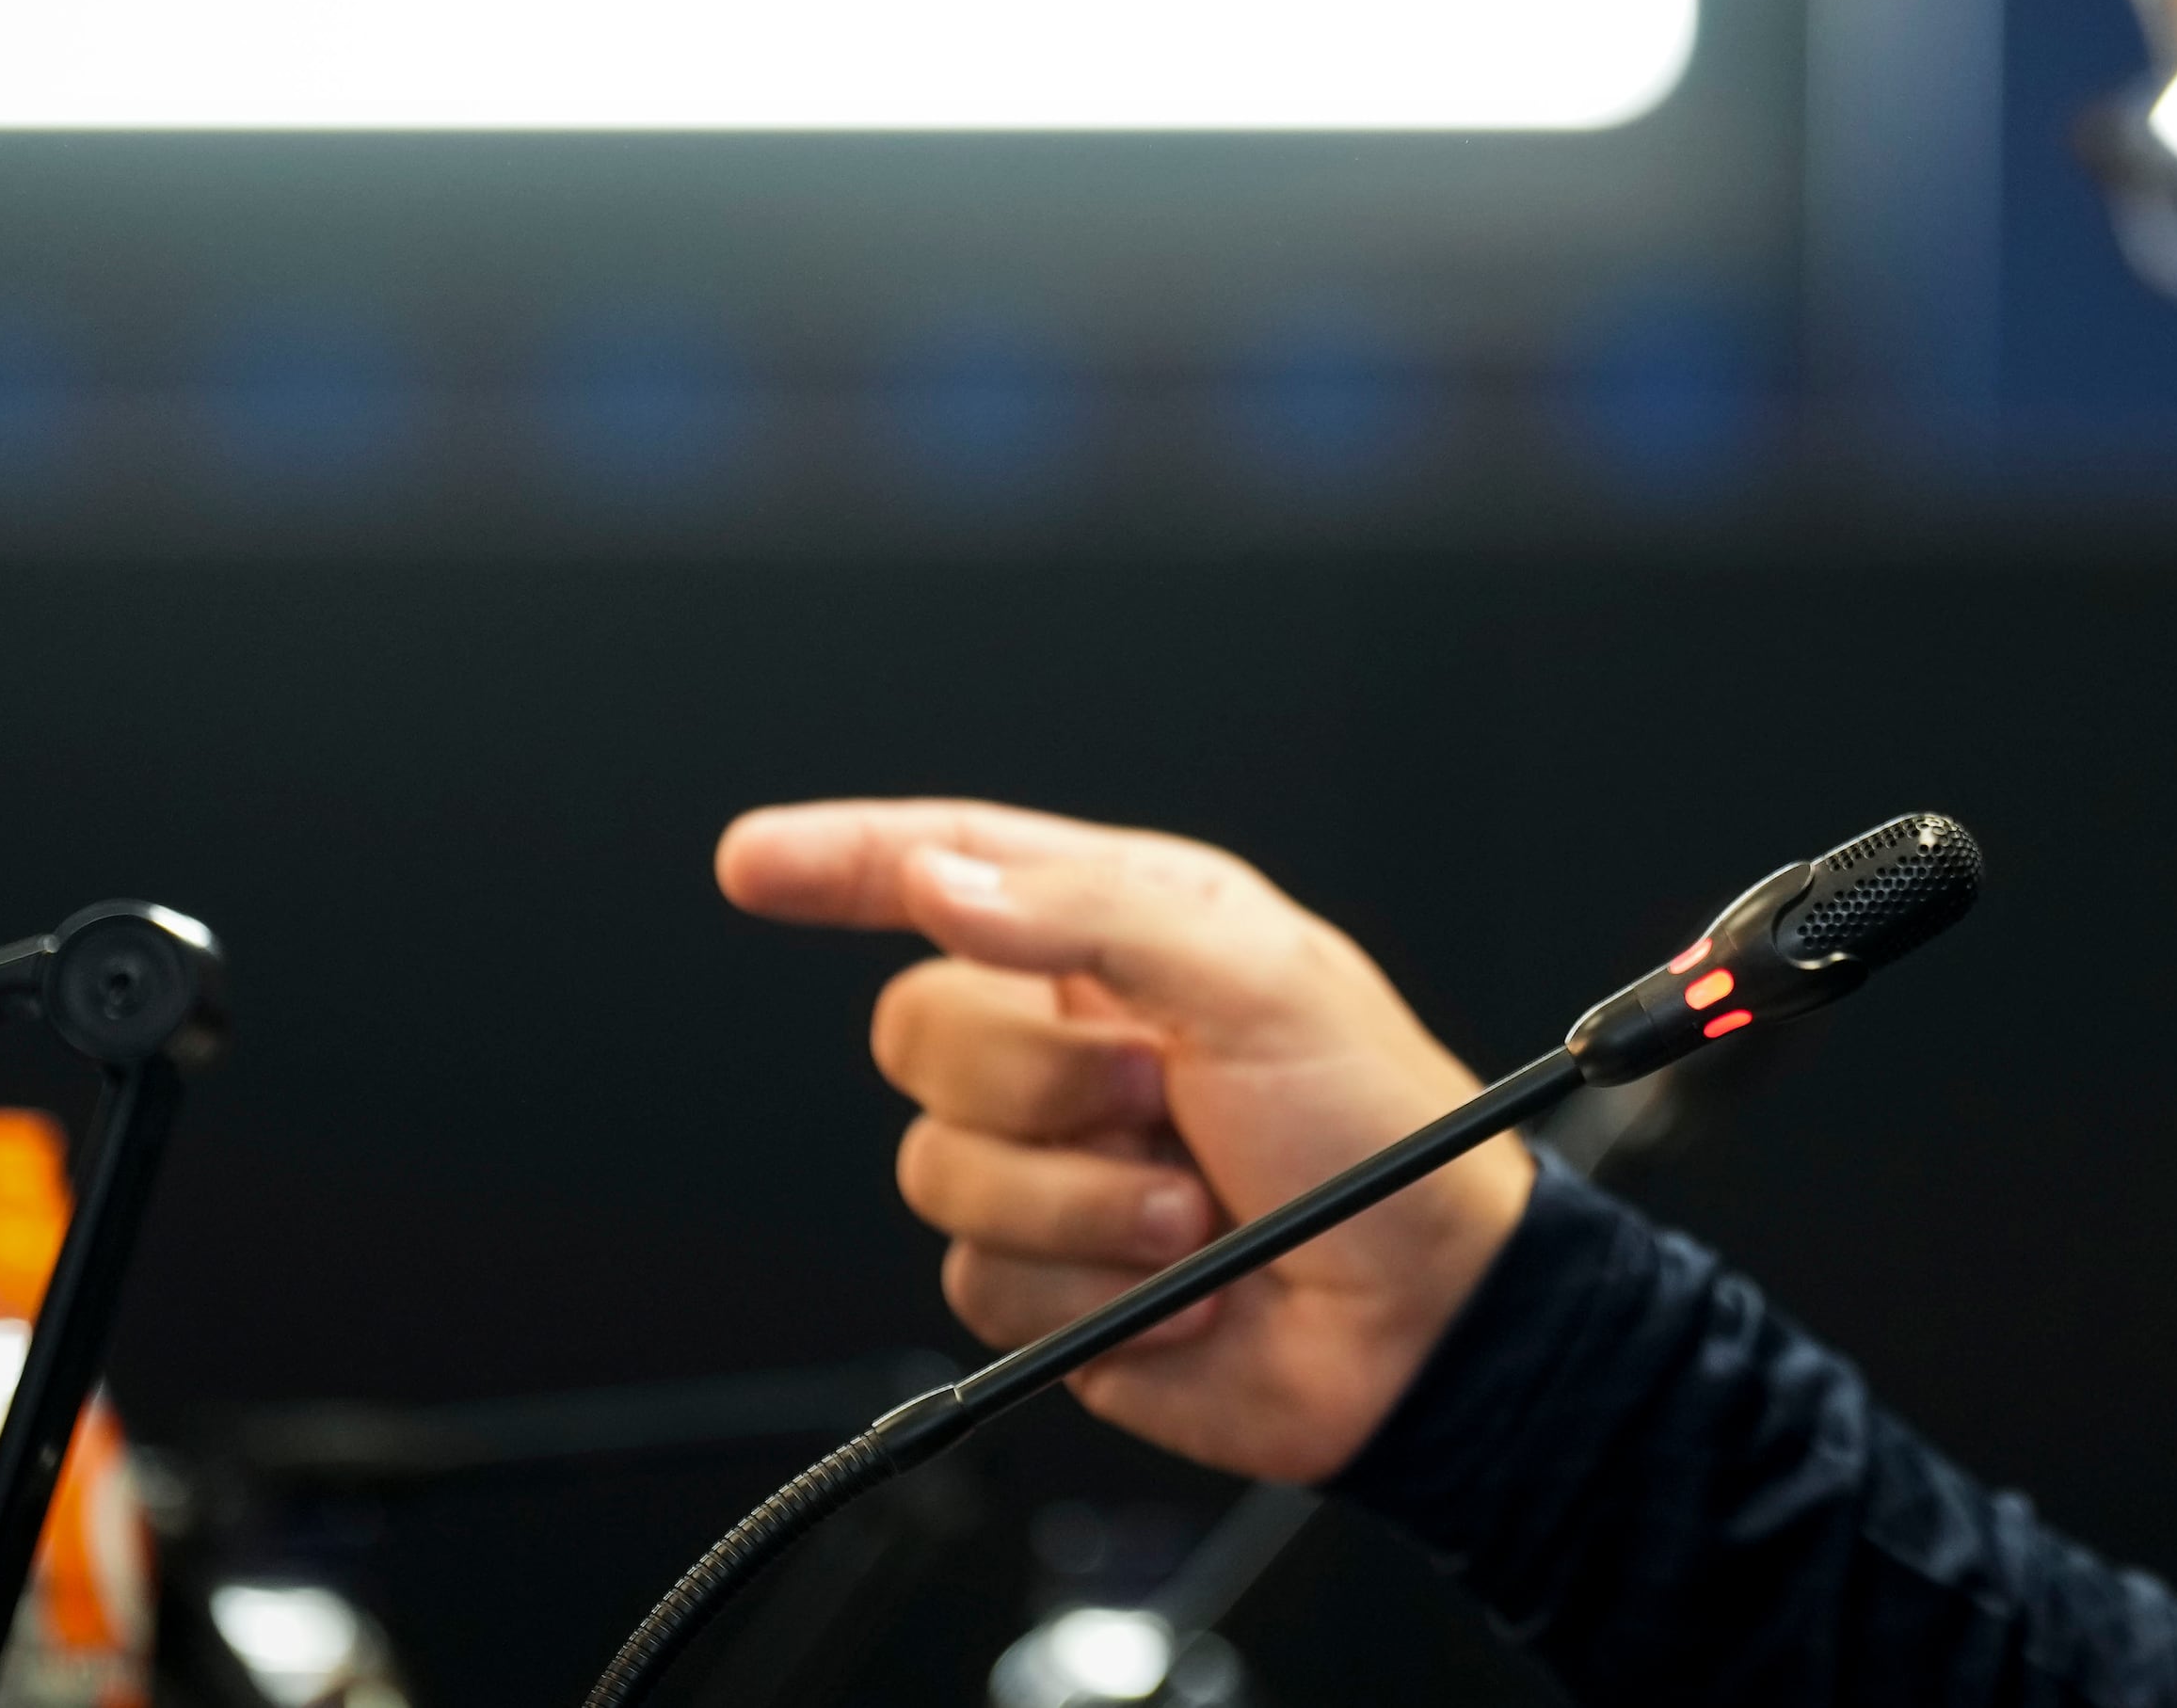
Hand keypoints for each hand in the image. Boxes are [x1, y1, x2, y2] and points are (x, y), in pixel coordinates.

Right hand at [716, 798, 1533, 1483]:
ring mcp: (1055, 1162)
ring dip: (1078, 1201)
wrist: (1422, 1316)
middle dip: (1037, 1079)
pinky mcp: (1048, 1282)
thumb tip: (945, 882)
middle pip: (920, 1029)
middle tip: (1158, 1096)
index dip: (845, 861)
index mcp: (1125, 931)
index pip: (952, 869)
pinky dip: (1085, 1291)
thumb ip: (1096, 915)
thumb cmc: (1382, 1129)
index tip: (754, 860)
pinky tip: (1180, 1284)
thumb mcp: (1264, 980)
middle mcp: (1074, 1035)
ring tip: (1192, 1208)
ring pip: (939, 1166)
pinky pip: (976, 1281)